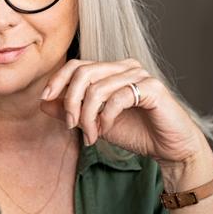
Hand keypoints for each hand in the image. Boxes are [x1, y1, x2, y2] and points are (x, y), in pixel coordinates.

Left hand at [40, 59, 212, 183]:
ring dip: (88, 116)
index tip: (45, 99)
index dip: (57, 80)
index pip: (77, 64)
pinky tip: (105, 130)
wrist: (169, 149)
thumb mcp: (95, 122)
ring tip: (91, 135)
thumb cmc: (136, 132)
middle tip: (71, 126)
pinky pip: (118, 98)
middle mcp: (125, 67)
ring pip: (98, 88)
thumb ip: (71, 111)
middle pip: (83, 72)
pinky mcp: (153, 89)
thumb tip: (44, 102)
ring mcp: (140, 75)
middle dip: (71, 101)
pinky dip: (106, 117)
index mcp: (112, 70)